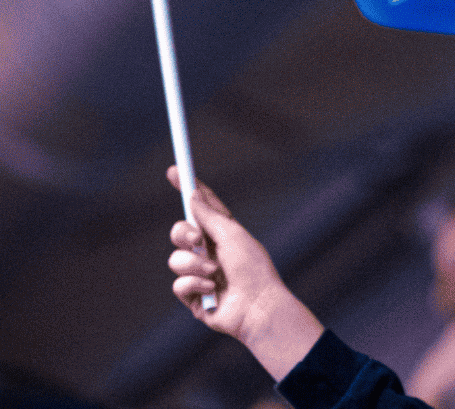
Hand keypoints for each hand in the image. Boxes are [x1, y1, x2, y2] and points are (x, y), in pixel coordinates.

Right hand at [166, 166, 323, 380]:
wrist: (257, 306)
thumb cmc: (253, 268)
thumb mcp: (232, 234)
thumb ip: (209, 216)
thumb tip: (193, 194)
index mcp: (224, 233)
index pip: (202, 207)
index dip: (189, 188)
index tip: (175, 171)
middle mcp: (210, 251)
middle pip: (180, 232)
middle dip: (184, 234)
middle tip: (198, 239)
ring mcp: (201, 274)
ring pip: (176, 259)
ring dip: (194, 264)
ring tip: (214, 273)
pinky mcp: (194, 297)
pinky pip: (179, 284)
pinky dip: (194, 285)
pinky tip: (212, 291)